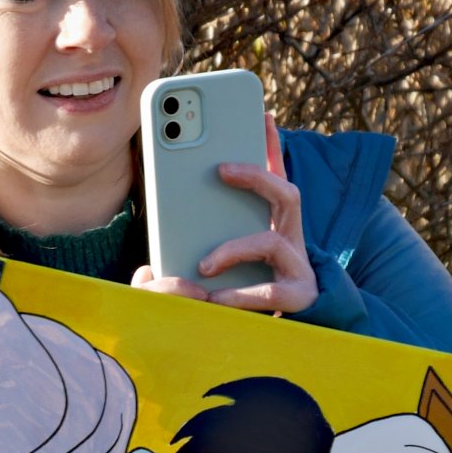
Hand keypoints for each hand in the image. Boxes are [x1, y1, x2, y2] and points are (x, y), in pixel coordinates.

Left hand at [130, 115, 317, 314]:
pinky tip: (215, 299)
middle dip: (256, 176)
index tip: (262, 114)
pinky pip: (270, 291)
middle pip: (287, 194)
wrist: (283, 338)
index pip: (276, 177)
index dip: (272, 146)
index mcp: (273, 226)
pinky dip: (240, 294)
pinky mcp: (298, 298)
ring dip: (235, 249)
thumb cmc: (245, 294)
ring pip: (272, 243)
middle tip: (221, 169)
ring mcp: (299, 268)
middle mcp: (292, 240)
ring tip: (204, 264)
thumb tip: (152, 260)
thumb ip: (194, 251)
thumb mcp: (218, 266)